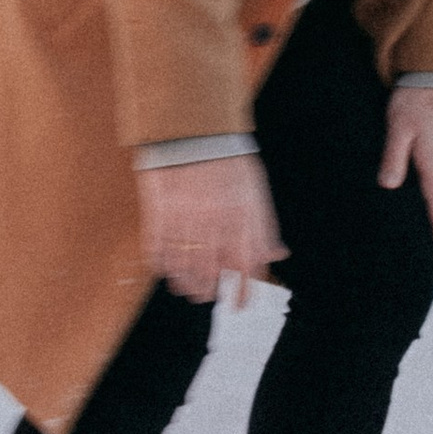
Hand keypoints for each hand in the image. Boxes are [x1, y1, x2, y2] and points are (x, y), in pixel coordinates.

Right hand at [138, 153, 285, 305]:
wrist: (192, 128)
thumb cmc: (227, 158)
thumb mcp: (255, 190)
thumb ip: (265, 226)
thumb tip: (276, 254)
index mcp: (241, 216)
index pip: (245, 266)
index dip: (243, 291)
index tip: (238, 305)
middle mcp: (213, 222)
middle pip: (210, 273)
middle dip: (209, 291)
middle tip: (207, 295)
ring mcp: (183, 218)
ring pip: (182, 267)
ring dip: (185, 284)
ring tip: (187, 289)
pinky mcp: (157, 212)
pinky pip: (156, 249)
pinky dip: (160, 265)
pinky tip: (164, 269)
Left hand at [378, 84, 432, 248]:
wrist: (427, 79)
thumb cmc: (411, 103)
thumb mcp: (398, 129)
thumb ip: (393, 156)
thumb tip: (390, 186)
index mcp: (428, 161)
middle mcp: (431, 161)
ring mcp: (428, 154)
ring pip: (427, 187)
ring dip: (427, 206)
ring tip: (423, 227)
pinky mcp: (422, 146)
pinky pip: (421, 175)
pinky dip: (418, 190)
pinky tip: (408, 194)